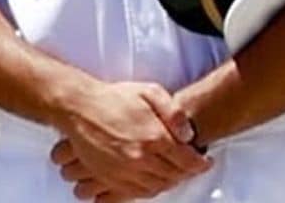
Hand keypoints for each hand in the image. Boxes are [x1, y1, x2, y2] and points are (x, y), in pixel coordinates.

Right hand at [49, 80, 209, 199]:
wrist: (79, 109)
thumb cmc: (114, 98)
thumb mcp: (151, 93)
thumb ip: (175, 114)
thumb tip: (189, 136)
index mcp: (153, 138)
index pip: (186, 160)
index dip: (200, 164)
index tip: (206, 162)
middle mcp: (139, 159)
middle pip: (172, 176)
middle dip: (186, 174)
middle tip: (192, 167)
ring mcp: (122, 171)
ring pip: (155, 188)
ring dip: (169, 184)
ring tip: (175, 174)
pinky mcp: (107, 178)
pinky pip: (133, 193)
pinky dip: (147, 191)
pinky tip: (152, 182)